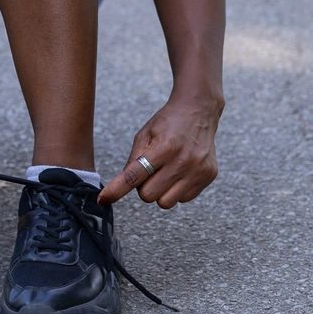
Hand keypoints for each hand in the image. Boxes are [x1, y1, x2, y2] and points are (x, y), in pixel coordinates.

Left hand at [100, 94, 220, 208]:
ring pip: (165, 203)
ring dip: (160, 192)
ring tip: (166, 172)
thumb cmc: (168, 122)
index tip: (103, 199)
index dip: (117, 189)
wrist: (199, 110)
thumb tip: (120, 187)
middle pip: (148, 195)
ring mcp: (198, 170)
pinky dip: (177, 190)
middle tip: (150, 171)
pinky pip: (184, 199)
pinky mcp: (208, 176)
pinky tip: (181, 172)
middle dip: (143, 187)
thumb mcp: (144, 134)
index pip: (134, 175)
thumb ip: (132, 160)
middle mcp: (184, 160)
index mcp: (164, 147)